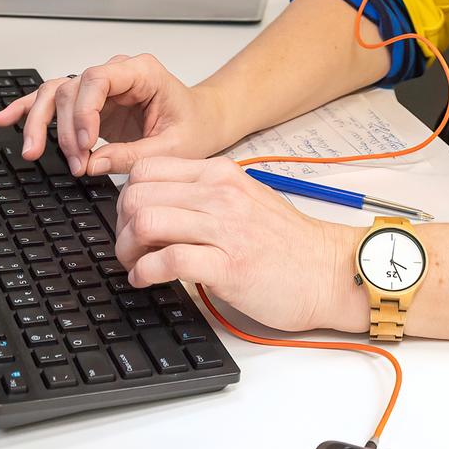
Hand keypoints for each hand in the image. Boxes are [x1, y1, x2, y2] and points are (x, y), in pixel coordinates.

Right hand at [0, 53, 228, 174]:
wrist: (204, 122)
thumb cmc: (195, 126)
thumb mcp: (173, 148)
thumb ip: (132, 155)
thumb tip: (91, 164)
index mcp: (142, 72)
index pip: (98, 79)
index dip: (83, 112)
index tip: (85, 145)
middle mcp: (118, 74)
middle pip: (72, 88)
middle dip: (66, 129)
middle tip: (75, 164)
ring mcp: (102, 88)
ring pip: (57, 93)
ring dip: (41, 122)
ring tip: (32, 151)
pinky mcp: (91, 105)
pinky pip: (54, 100)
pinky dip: (29, 109)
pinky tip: (6, 119)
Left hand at [115, 156, 367, 334]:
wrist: (327, 271)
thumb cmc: (287, 242)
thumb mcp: (244, 199)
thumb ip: (205, 194)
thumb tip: (157, 203)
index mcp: (221, 173)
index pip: (147, 168)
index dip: (127, 196)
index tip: (132, 220)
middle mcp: (220, 194)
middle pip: (138, 194)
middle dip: (121, 224)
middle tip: (130, 247)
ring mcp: (225, 228)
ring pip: (147, 221)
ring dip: (128, 249)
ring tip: (136, 265)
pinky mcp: (228, 266)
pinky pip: (168, 260)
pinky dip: (145, 272)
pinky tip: (147, 280)